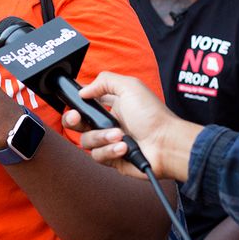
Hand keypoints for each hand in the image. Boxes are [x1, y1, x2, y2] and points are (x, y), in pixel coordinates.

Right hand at [64, 72, 198, 180]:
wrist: (166, 144)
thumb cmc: (153, 115)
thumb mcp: (130, 87)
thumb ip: (104, 81)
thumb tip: (83, 91)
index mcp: (112, 104)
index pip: (85, 103)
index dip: (76, 103)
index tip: (74, 103)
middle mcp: (108, 123)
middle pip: (77, 123)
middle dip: (72, 120)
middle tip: (77, 118)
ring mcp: (109, 142)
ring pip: (86, 140)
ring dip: (101, 137)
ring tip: (119, 135)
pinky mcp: (112, 158)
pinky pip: (97, 155)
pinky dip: (110, 150)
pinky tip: (123, 147)